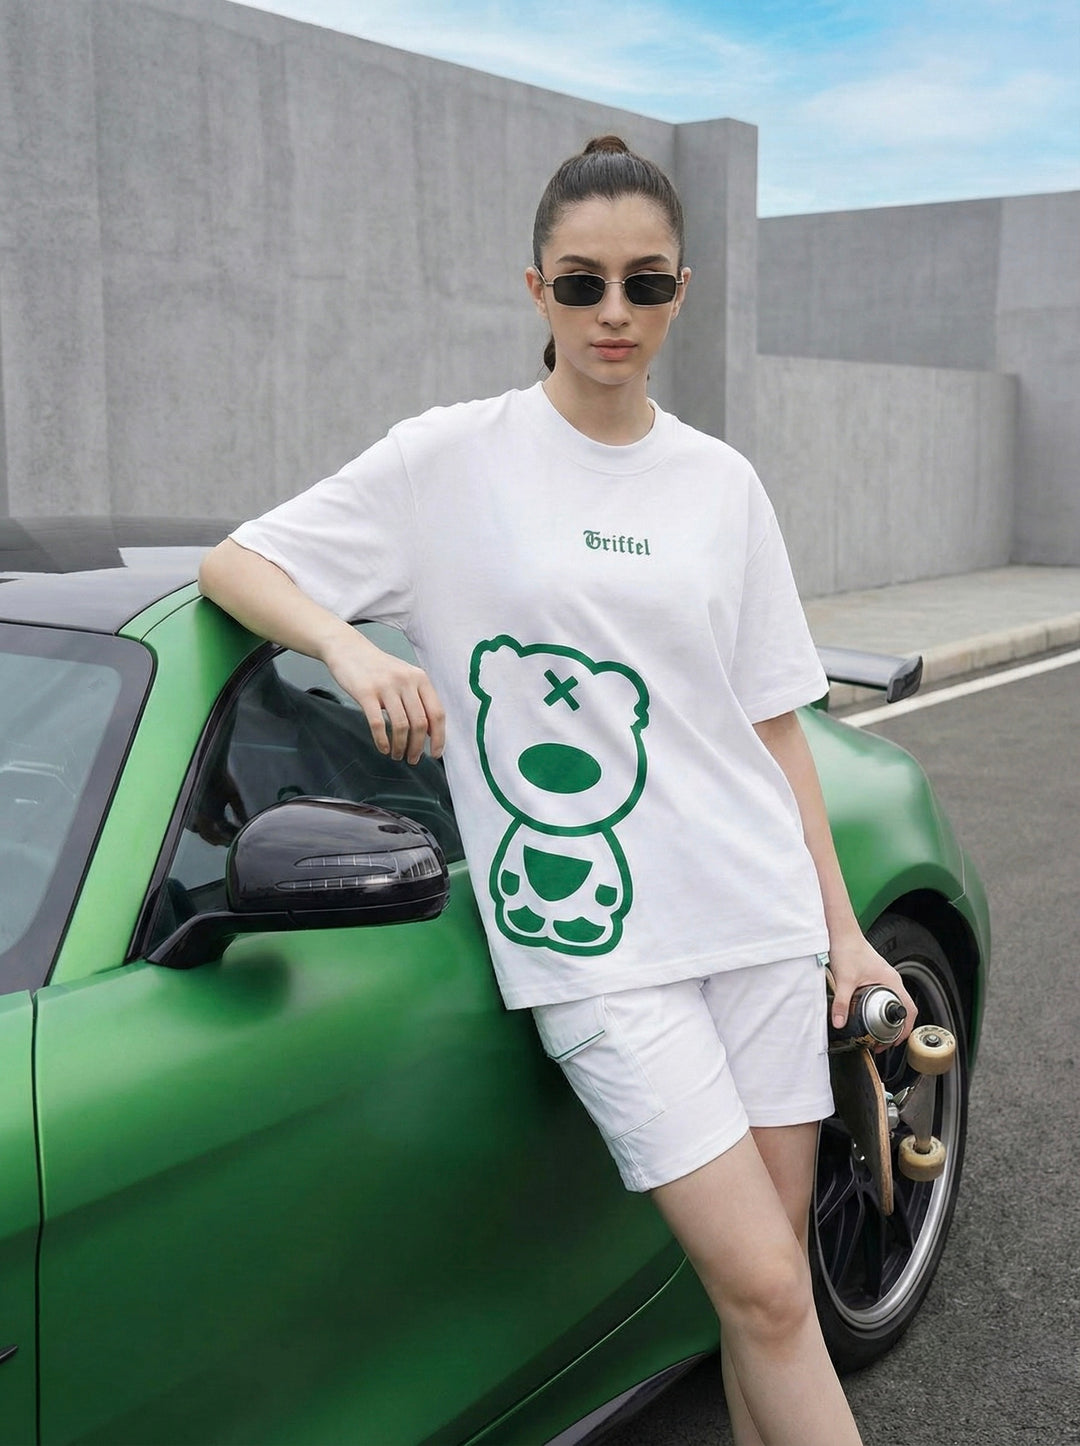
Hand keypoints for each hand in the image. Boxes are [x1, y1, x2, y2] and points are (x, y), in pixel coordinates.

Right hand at [320, 630, 445, 765]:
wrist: (348, 649)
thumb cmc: (377, 667)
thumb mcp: (404, 677)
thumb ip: (419, 699)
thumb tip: (430, 731)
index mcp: (420, 678)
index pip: (437, 713)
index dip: (438, 737)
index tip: (435, 753)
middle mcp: (406, 681)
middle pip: (420, 723)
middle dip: (417, 747)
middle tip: (413, 759)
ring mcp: (386, 686)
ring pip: (401, 726)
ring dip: (401, 747)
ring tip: (397, 755)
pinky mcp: (365, 692)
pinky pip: (378, 723)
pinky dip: (382, 741)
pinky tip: (383, 748)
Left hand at [827, 932, 917, 1043]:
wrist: (842, 933)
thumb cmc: (848, 949)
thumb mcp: (845, 979)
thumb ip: (841, 1002)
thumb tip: (839, 1022)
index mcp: (892, 982)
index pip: (909, 1010)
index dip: (905, 1029)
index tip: (893, 1042)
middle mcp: (892, 980)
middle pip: (903, 1009)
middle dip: (896, 1029)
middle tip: (882, 1042)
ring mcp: (885, 978)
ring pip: (894, 1003)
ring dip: (888, 1019)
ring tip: (877, 1033)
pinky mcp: (876, 976)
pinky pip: (885, 996)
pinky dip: (881, 1009)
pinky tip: (869, 1015)